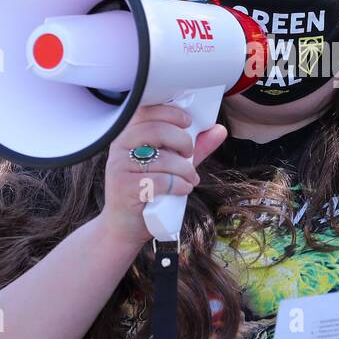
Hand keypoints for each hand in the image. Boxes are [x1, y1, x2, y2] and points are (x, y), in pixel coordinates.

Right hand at [97, 103, 227, 246]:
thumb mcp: (173, 166)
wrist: (125, 227)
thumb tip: (219, 130)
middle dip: (182, 140)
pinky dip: (179, 185)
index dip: (170, 112)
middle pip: (156, 130)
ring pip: (162, 158)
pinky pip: (160, 180)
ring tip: (190, 179)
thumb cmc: (148, 192)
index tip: (188, 122)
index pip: (146, 110)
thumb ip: (194, 148)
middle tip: (190, 154)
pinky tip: (182, 190)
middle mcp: (120, 147)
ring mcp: (120, 167)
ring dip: (185, 169)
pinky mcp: (124, 187)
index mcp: (129, 135)